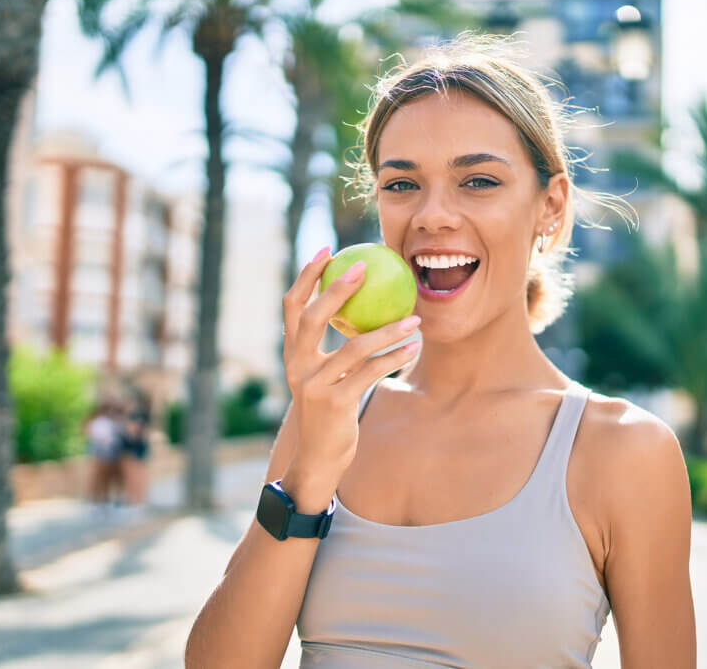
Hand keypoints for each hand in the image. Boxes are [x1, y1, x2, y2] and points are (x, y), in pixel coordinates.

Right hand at [280, 247, 420, 488]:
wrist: (319, 457)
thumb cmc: (330, 410)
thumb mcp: (324, 376)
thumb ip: (334, 347)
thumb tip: (363, 308)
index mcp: (292, 354)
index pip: (293, 307)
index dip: (307, 277)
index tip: (327, 251)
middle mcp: (297, 366)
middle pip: (314, 317)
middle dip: (338, 288)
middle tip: (365, 267)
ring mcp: (314, 385)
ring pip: (355, 347)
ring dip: (388, 330)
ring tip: (413, 319)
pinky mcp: (336, 403)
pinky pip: (371, 373)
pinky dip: (394, 358)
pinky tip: (414, 348)